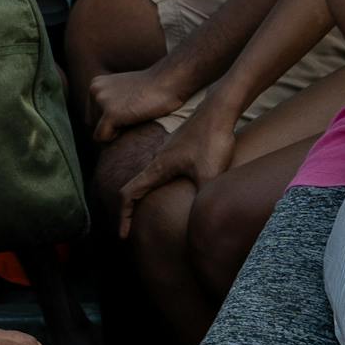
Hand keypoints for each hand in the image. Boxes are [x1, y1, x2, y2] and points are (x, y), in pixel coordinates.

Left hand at [84, 59, 189, 140]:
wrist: (170, 81)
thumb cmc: (154, 90)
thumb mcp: (125, 92)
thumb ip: (111, 103)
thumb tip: (99, 130)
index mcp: (96, 84)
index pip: (91, 114)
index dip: (109, 120)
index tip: (128, 112)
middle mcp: (95, 90)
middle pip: (91, 124)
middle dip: (109, 127)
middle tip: (132, 117)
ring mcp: (101, 101)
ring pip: (97, 132)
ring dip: (114, 132)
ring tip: (134, 118)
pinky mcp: (110, 113)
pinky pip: (102, 137)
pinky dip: (115, 138)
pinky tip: (132, 124)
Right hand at [112, 98, 233, 234]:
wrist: (220, 108)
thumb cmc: (213, 139)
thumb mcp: (209, 174)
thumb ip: (203, 200)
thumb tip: (204, 226)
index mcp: (158, 168)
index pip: (129, 195)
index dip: (124, 217)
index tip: (124, 236)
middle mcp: (158, 159)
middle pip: (134, 187)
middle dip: (130, 210)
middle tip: (131, 229)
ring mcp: (169, 150)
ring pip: (149, 176)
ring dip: (144, 195)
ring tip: (149, 212)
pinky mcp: (181, 146)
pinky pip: (163, 168)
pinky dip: (160, 182)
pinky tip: (175, 187)